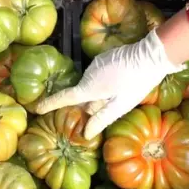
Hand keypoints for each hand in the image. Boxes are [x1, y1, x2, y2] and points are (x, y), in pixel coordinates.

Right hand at [35, 29, 183, 139]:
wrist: (152, 55)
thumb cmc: (138, 82)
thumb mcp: (121, 105)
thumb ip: (102, 118)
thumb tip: (86, 133)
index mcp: (90, 87)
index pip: (65, 98)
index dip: (50, 104)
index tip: (37, 108)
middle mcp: (88, 74)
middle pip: (81, 94)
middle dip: (86, 105)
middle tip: (102, 111)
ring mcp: (96, 64)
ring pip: (90, 85)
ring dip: (98, 94)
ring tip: (118, 95)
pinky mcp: (104, 58)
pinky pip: (97, 75)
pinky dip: (103, 83)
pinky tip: (119, 84)